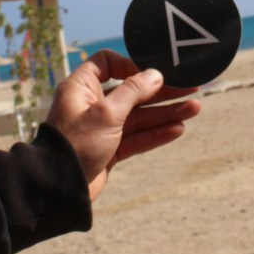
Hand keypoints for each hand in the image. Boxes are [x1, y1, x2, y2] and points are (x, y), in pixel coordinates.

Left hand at [45, 50, 200, 200]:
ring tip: (195, 108)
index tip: (152, 73)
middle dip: (161, 92)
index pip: (107, 64)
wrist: (58, 190)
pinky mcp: (110, 149)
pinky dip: (156, 133)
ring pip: (139, 116)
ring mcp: (102, 128)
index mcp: (82, 88)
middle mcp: (92, 105)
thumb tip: (154, 75)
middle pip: (132, 91)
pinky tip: (178, 129)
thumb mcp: (107, 112)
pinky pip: (137, 137)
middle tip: (191, 88)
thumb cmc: (75, 144)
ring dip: (166, 112)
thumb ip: (133, 92)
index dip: (130, 65)